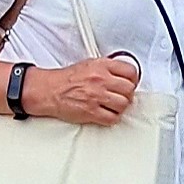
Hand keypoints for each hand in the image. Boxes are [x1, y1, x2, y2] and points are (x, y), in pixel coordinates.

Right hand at [23, 58, 139, 125]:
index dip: (133, 80)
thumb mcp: (89, 64)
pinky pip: (112, 118)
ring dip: (121, 107)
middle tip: (122, 97)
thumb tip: (124, 74)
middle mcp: (101, 80)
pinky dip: (112, 118)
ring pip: (123, 105)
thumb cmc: (67, 79)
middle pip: (129, 90)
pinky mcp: (91, 112)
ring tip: (114, 106)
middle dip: (128, 95)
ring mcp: (96, 96)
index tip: (130, 84)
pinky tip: (107, 114)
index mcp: (101, 66)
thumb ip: (108, 68)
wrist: (49, 90)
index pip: (130, 72)